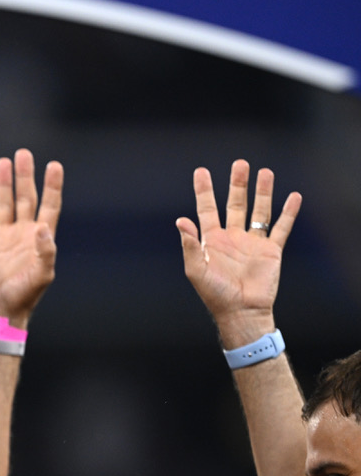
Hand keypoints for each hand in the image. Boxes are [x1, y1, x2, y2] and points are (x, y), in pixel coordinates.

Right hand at [0, 149, 61, 327]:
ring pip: (4, 203)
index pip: (48, 205)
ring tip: (3, 162)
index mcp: (40, 238)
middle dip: (25, 176)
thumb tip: (42, 228)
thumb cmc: (24, 296)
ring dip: (4, 183)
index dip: (52, 186)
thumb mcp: (41, 276)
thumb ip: (45, 253)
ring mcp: (3, 236)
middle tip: (23, 154)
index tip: (53, 166)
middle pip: (25, 198)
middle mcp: (22, 232)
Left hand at [177, 160, 300, 346]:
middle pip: (235, 204)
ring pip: (259, 211)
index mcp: (212, 241)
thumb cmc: (215, 294)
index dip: (204, 191)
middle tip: (240, 164)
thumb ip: (190, 245)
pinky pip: (281, 227)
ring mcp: (252, 243)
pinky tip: (293, 197)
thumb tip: (181, 220)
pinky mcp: (271, 250)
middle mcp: (233, 237)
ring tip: (265, 172)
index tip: (201, 172)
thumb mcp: (196, 270)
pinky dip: (288, 212)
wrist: (242, 311)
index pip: (207, 209)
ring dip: (262, 192)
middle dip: (237, 184)